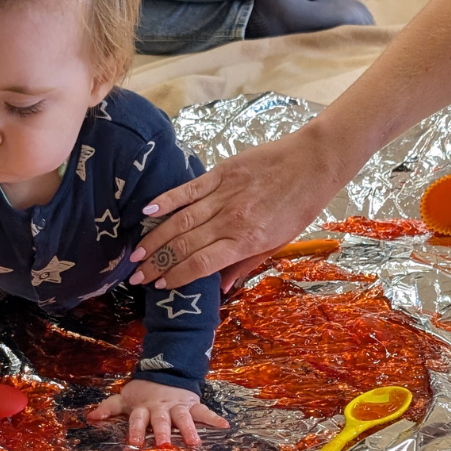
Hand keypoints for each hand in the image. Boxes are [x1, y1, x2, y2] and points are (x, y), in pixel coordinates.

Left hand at [86, 380, 227, 448]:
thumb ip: (108, 408)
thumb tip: (90, 418)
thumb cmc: (143, 392)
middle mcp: (161, 408)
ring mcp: (178, 406)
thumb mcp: (124, 398)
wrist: (165, 372)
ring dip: (189, 430)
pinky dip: (214, 418)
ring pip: (183, 418)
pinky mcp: (192, 404)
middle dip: (163, 432)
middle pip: (161, 420)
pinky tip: (224, 426)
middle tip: (165, 446)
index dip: (136, 431)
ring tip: (195, 443)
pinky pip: (203, 411)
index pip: (138, 419)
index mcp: (143, 408)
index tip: (135, 444)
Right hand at [128, 128, 347, 291]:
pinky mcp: (221, 173)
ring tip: (136, 254)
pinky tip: (146, 213)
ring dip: (155, 239)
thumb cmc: (301, 205)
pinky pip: (187, 190)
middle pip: (185, 245)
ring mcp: (223, 195)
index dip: (177, 276)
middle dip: (157, 264)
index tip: (159, 287)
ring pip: (180, 220)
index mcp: (246, 241)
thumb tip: (220, 288)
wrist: (314, 162)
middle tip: (136, 276)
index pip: (201, 264)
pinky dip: (165, 201)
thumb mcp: (279, 243)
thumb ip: (246, 264)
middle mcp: (230, 220)